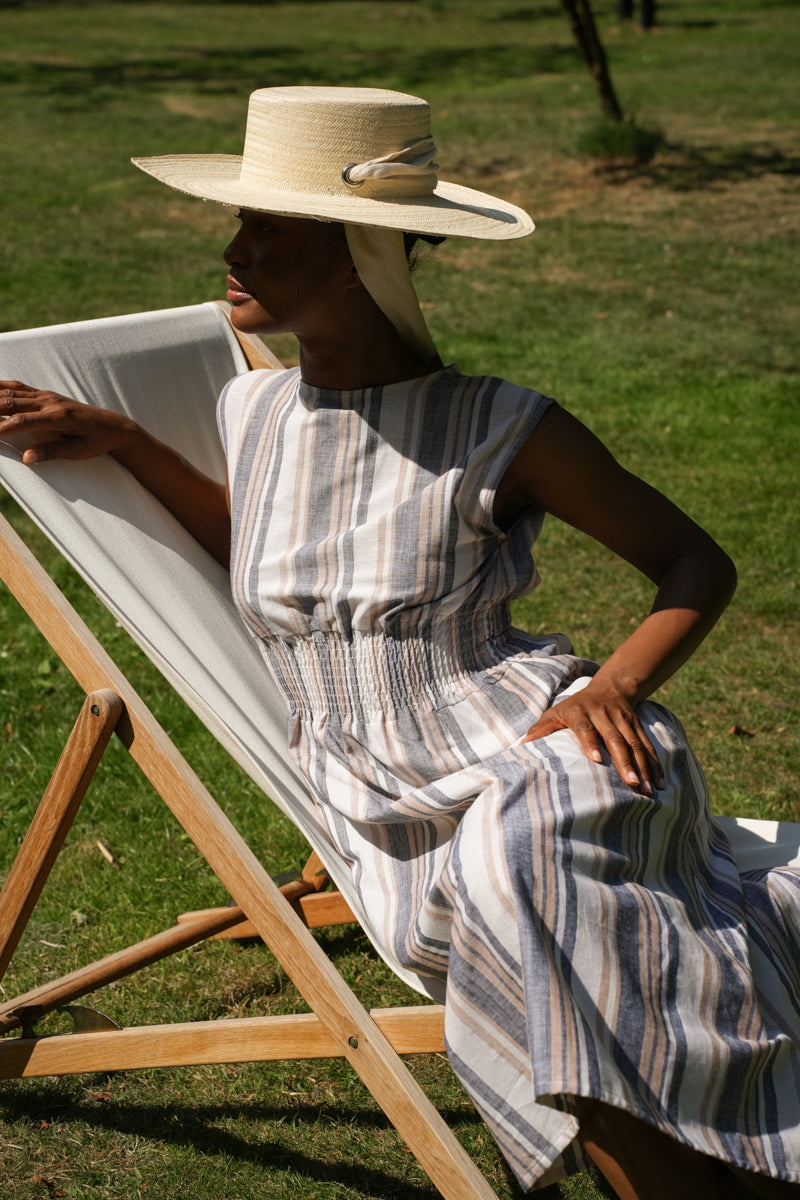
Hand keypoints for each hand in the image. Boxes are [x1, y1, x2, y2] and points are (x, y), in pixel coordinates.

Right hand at [0, 381, 136, 464]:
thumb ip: (51, 452)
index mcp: (58, 416)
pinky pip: (18, 387)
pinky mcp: (45, 394)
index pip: (21, 420)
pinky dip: (0, 386)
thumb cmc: (96, 441)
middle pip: (10, 402)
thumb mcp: (77, 451)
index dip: (0, 427)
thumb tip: (26, 458)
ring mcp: (46, 396)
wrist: (113, 426)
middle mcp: (49, 402)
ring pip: (11, 392)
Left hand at [522, 681, 665, 794]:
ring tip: (647, 789)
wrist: (609, 687)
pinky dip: (654, 764)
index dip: (590, 742)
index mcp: (580, 712)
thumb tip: (522, 746)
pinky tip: (659, 782)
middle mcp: (603, 714)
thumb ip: (540, 730)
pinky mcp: (637, 726)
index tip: (596, 759)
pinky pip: (647, 745)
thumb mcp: (555, 713)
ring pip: (635, 743)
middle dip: (624, 761)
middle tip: (631, 783)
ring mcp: (623, 720)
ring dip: (643, 766)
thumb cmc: (574, 707)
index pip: (585, 727)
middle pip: (615, 738)